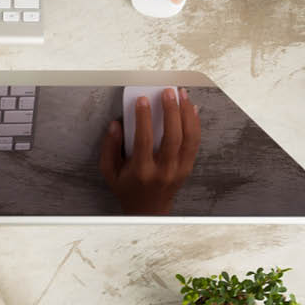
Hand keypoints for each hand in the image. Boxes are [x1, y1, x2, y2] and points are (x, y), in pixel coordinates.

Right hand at [100, 87, 199, 214]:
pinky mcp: (187, 167)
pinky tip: (191, 109)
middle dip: (171, 111)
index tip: (142, 100)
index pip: (144, 140)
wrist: (148, 210)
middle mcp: (163, 171)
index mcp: (142, 172)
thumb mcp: (109, 172)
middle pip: (172, 137)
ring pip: (188, 138)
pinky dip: (194, 123)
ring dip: (186, 113)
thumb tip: (115, 125)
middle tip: (167, 93)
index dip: (143, 118)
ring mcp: (178, 170)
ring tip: (182, 95)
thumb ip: (109, 148)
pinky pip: (195, 143)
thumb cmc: (127, 189)